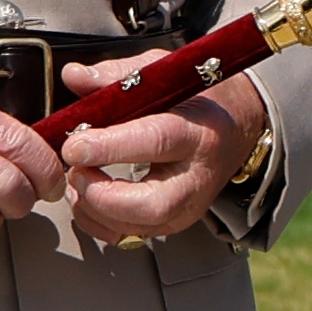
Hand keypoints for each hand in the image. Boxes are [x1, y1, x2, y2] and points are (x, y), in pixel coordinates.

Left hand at [61, 58, 264, 245]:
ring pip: (137, 227)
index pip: (156, 142)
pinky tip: (86, 196)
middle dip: (102, 195)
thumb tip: (74, 76)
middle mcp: (196, 176)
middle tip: (76, 171)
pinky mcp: (173, 222)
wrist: (237, 128)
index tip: (74, 146)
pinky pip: (127, 236)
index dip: (109, 147)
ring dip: (93, 208)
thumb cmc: (197, 98)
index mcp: (197, 130)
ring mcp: (187, 206)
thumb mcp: (164, 73)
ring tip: (77, 178)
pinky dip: (96, 222)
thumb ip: (116, 76)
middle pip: (152, 204)